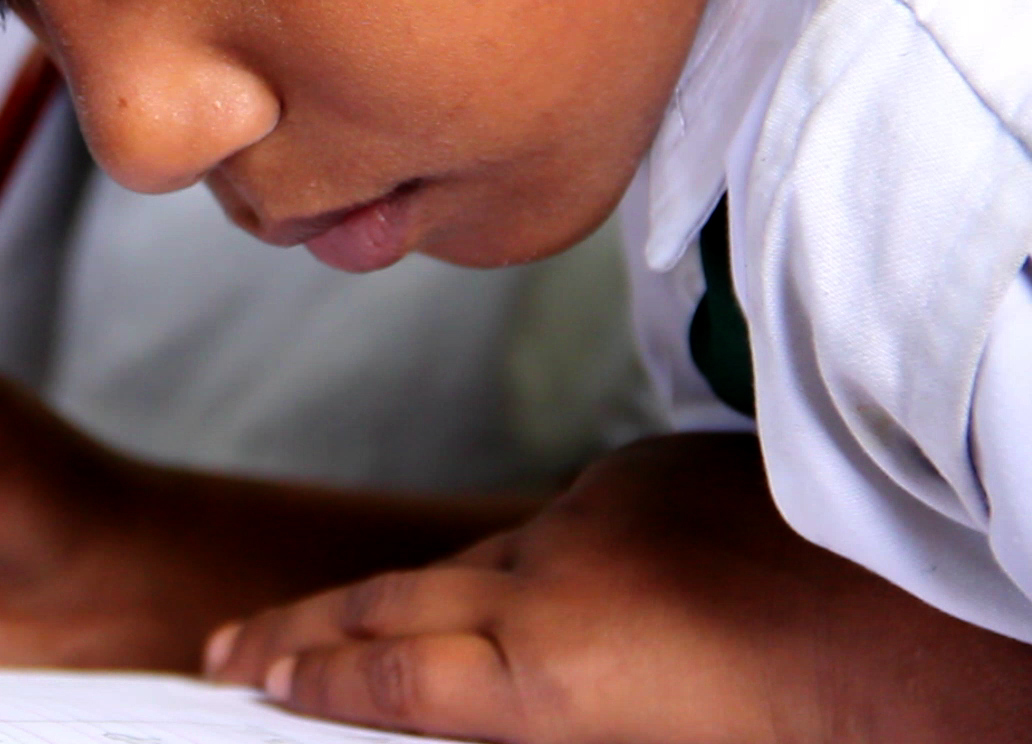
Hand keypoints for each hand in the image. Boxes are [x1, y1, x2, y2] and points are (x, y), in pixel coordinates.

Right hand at [205, 433, 1031, 742]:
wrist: (957, 577)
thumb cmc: (847, 704)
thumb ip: (567, 730)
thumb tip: (504, 725)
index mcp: (565, 674)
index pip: (399, 677)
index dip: (315, 678)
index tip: (254, 678)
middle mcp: (562, 579)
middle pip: (394, 602)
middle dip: (299, 631)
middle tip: (230, 648)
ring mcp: (601, 512)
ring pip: (465, 557)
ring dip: (387, 594)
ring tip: (322, 624)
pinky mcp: (646, 471)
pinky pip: (546, 523)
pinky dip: (501, 560)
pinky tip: (500, 585)